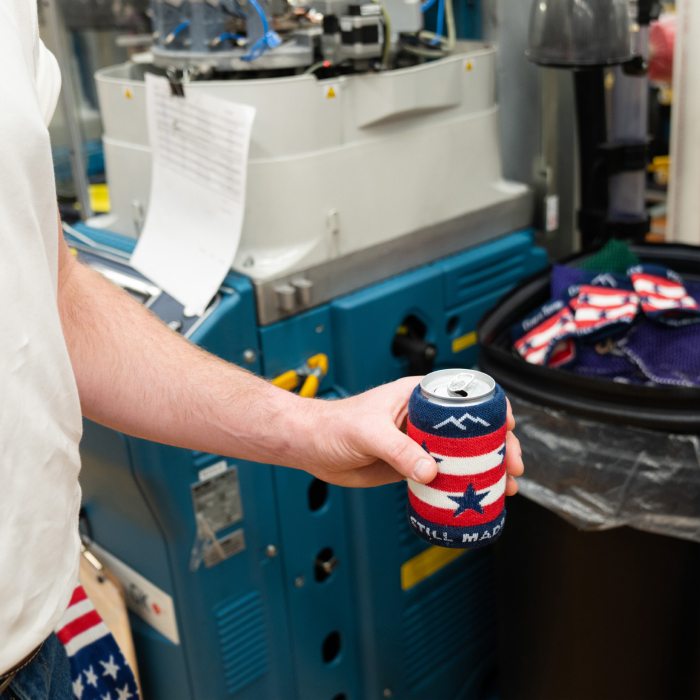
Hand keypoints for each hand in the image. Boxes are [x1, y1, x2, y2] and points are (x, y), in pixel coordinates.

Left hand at [304, 377, 523, 490]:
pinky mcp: (411, 465)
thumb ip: (399, 450)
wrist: (313, 447)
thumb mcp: (368, 432)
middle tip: (513, 467)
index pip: (464, 395)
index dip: (491, 408)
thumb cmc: (335, 425)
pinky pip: (443, 474)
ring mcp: (420, 443)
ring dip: (486, 469)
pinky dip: (461, 485)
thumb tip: (430, 472)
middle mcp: (424, 419)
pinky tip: (475, 497)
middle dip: (498, 446)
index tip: (508, 426)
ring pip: (462, 455)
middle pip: (472, 429)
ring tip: (507, 488)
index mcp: (417, 396)